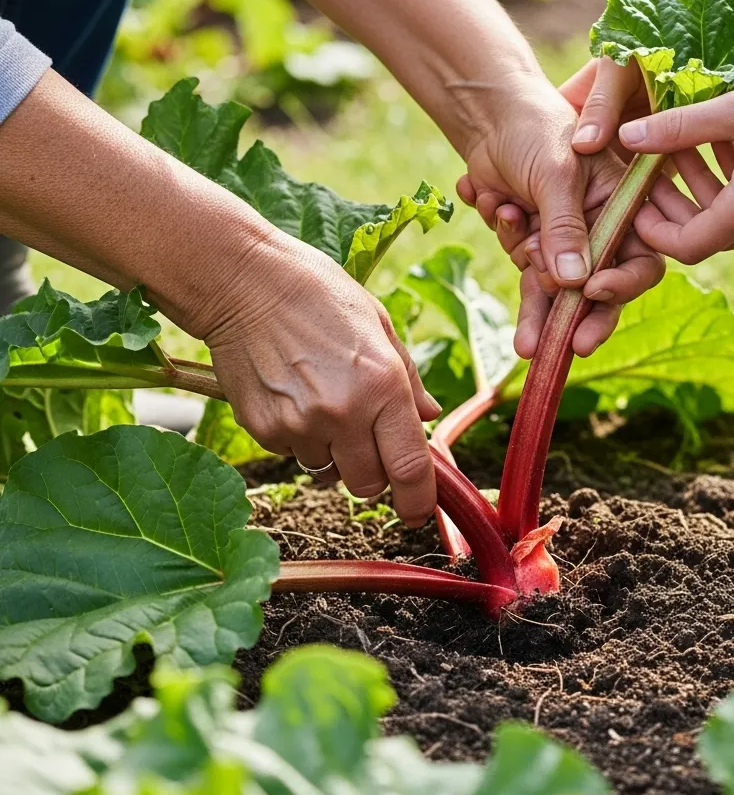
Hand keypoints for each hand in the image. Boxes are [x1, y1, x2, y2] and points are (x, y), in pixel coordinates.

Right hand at [201, 236, 440, 526]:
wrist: (243, 283)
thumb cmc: (318, 294)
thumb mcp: (379, 325)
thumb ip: (408, 379)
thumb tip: (428, 418)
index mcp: (382, 386)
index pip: (410, 468)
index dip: (419, 499)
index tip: (419, 511)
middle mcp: (344, 413)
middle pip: (369, 484)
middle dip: (375, 474)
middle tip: (367, 441)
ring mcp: (299, 425)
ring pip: (329, 473)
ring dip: (334, 454)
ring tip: (323, 401)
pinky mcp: (263, 429)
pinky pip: (294, 455)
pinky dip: (301, 438)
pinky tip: (294, 396)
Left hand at [454, 77, 663, 355]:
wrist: (491, 116)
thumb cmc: (536, 130)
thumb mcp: (556, 174)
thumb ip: (565, 228)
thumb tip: (571, 283)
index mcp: (622, 207)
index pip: (639, 259)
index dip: (623, 282)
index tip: (593, 291)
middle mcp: (599, 229)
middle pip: (598, 288)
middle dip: (580, 317)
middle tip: (571, 347)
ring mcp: (564, 239)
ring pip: (556, 289)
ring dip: (536, 308)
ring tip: (522, 345)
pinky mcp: (532, 241)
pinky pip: (523, 267)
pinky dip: (509, 247)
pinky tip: (496, 207)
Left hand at [618, 60, 733, 263]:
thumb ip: (677, 127)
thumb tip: (626, 136)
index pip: (684, 247)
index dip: (650, 228)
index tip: (631, 196)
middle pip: (702, 235)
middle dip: (668, 205)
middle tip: (644, 168)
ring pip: (724, 218)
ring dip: (695, 188)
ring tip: (676, 145)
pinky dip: (724, 184)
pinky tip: (716, 142)